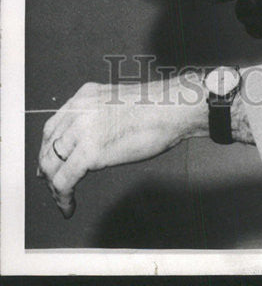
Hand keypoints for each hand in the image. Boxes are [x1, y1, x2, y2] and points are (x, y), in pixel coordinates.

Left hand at [37, 77, 207, 217]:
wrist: (172, 107)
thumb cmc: (158, 107)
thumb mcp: (117, 104)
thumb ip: (99, 117)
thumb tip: (92, 140)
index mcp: (85, 96)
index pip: (54, 125)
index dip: (47, 148)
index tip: (48, 162)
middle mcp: (78, 109)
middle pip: (49, 144)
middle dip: (47, 168)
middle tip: (52, 185)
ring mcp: (82, 129)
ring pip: (51, 164)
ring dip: (54, 186)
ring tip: (63, 199)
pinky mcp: (89, 151)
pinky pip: (64, 180)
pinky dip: (62, 197)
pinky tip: (69, 205)